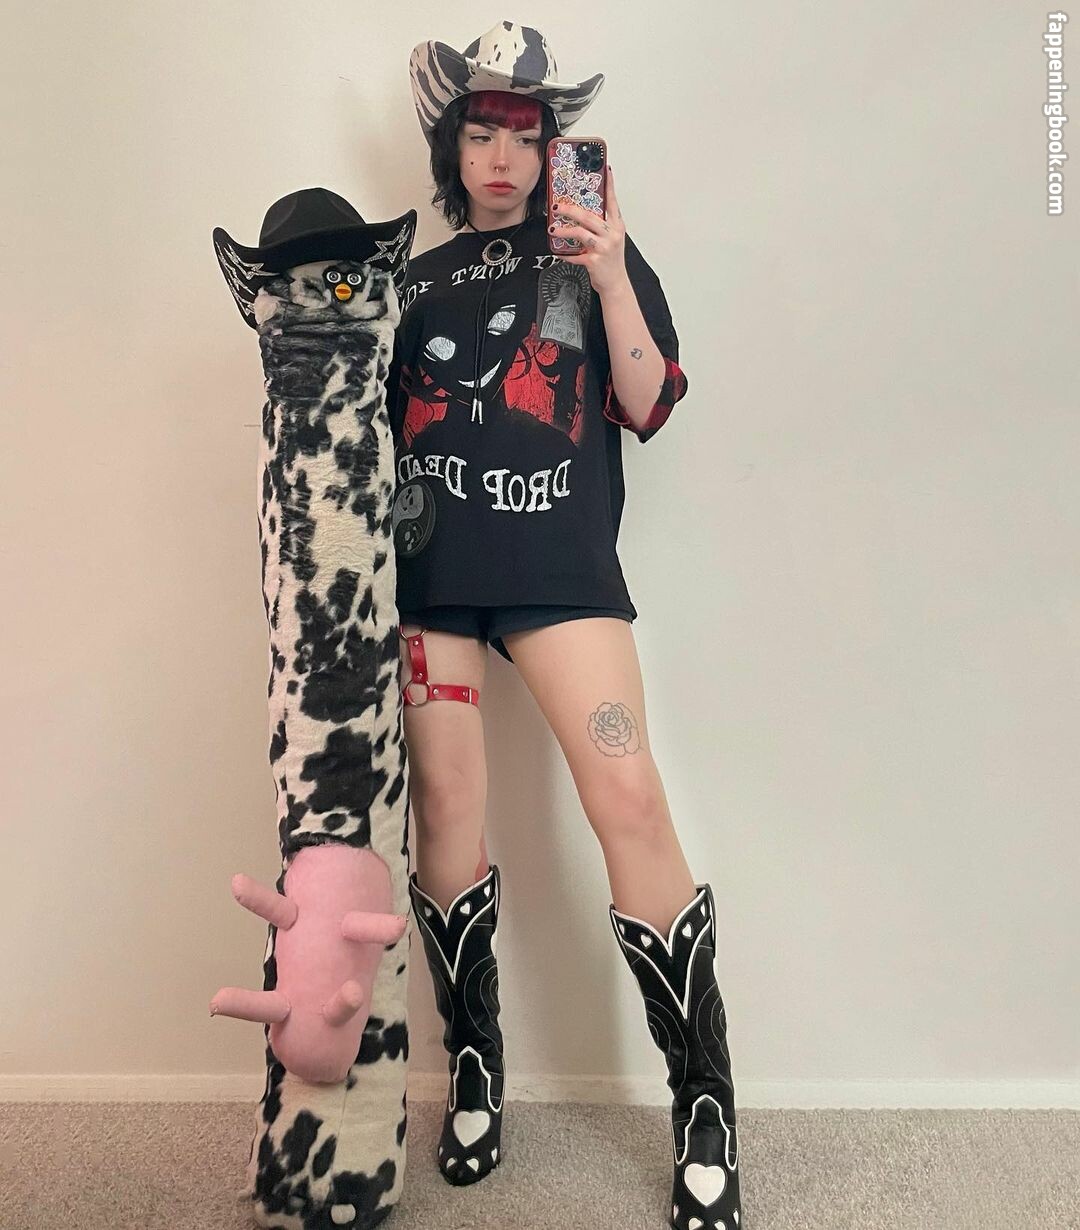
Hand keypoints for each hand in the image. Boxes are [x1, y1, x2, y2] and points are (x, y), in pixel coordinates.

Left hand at [550, 165, 628, 295]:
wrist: (615, 283)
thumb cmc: (611, 260)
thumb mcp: (612, 239)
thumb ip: (601, 225)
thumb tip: (582, 212)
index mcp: (617, 226)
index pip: (612, 202)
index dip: (609, 186)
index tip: (605, 170)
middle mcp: (612, 235)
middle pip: (589, 217)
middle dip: (570, 210)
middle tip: (558, 207)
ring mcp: (603, 248)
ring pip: (580, 233)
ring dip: (564, 230)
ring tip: (553, 229)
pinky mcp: (594, 261)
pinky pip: (575, 255)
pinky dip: (565, 254)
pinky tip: (559, 252)